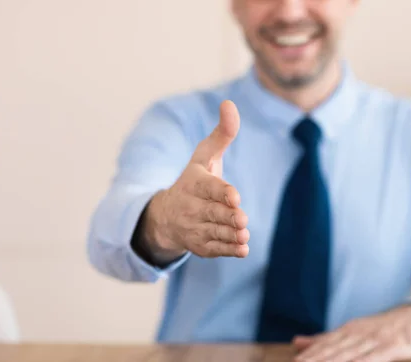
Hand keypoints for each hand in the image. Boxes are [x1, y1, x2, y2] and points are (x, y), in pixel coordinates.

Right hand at [141, 100, 249, 263]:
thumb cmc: (194, 180)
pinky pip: (214, 248)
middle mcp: (191, 206)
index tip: (235, 196)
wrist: (167, 215)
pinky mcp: (200, 245)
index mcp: (194, 182)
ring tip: (244, 235)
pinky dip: (227, 250)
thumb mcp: (204, 156)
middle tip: (242, 219)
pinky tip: (242, 249)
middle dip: (227, 216)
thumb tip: (230, 104)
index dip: (222, 192)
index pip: (209, 187)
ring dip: (229, 234)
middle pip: (211, 212)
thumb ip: (222, 134)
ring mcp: (194, 227)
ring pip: (214, 231)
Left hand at [292, 305, 410, 361]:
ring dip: (333, 361)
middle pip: (333, 351)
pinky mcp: (394, 347)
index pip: (324, 345)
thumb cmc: (380, 329)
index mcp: (347, 331)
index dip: (309, 355)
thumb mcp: (352, 331)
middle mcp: (358, 334)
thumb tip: (296, 342)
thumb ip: (325, 339)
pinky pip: (376, 357)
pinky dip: (364, 361)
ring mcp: (376, 340)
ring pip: (351, 355)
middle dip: (316, 360)